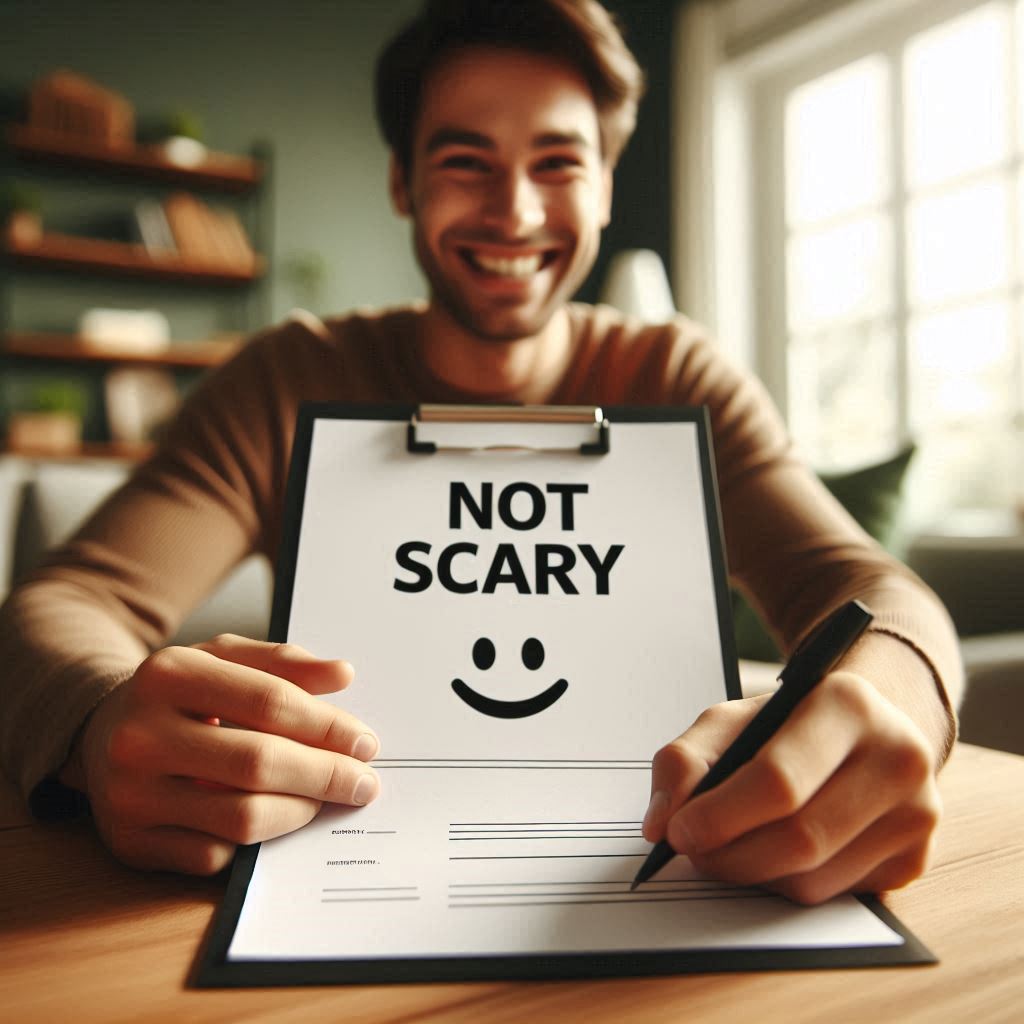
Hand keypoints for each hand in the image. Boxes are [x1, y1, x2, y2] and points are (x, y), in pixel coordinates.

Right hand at [64, 635, 379, 874]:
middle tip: (362, 782)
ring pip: (241, 818)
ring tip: (323, 799)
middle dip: (324, 775)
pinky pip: (215, 855)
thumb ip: (284, 662)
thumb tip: (342, 674)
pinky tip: (271, 818)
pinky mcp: (131, 843)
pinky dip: (254, 843)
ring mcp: (130, 794)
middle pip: (258, 763)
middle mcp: (140, 734)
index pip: (269, 702)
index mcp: (169, 674)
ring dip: (299, 812)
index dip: (327, 726)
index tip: (364, 743)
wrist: (99, 733)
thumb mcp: (224, 657)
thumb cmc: (180, 694)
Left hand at [642, 671, 941, 903]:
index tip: (678, 831)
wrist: (866, 731)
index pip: (778, 779)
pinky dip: (790, 886)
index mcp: (848, 704)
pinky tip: (777, 853)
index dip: (720, 815)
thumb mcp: (732, 720)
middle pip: (799, 839)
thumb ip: (685, 761)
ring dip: (755, 875)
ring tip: (730, 848)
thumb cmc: (789, 726)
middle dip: (730, 855)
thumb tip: (660, 825)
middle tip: (694, 850)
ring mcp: (917, 812)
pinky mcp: (918, 859)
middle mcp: (898, 756)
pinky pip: (834, 897)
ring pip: (814, 879)